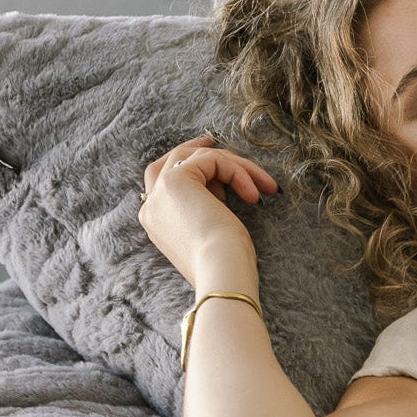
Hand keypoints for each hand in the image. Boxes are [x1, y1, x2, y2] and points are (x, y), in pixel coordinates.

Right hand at [138, 134, 278, 285]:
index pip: (162, 183)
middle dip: (194, 149)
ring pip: (197, 158)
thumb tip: (217, 189)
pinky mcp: (176, 179)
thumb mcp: (212, 235)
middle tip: (214, 141)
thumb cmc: (226, 266)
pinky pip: (211, 160)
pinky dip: (237, 172)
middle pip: (171, 162)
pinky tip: (254, 194)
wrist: (220, 274)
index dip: (187, 167)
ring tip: (264, 186)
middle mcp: (152, 206)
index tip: (209, 156)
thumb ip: (204, 211)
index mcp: (156, 222)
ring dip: (235, 166)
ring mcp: (160, 191)